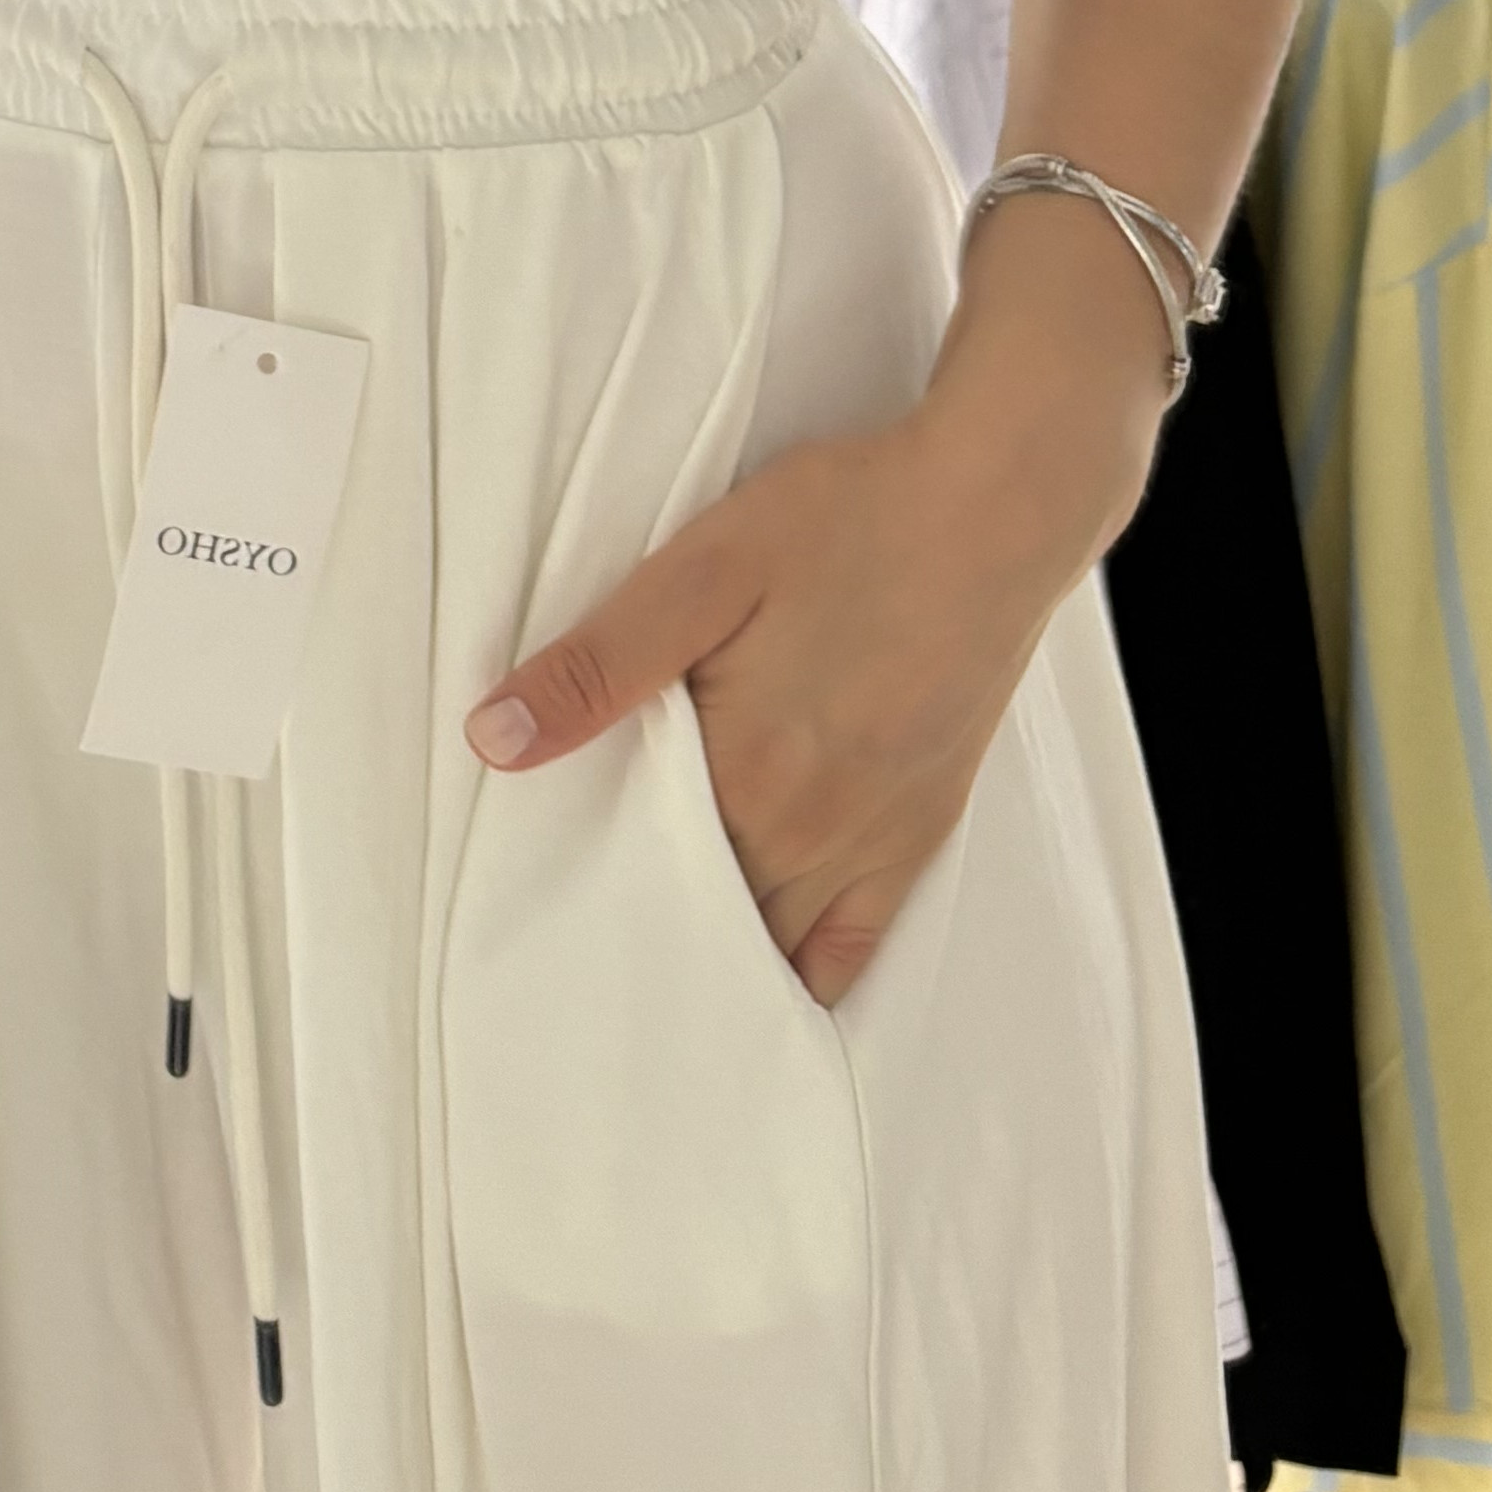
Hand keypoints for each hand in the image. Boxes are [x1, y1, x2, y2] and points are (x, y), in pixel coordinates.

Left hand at [463, 269, 1161, 1003]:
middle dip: (648, 932)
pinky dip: (814, 968)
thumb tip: (493, 741)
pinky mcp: (925, 822)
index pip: (644, 878)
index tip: (538, 916)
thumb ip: (600, 664)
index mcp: (748, 774)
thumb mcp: (703, 571)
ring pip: (780, 938)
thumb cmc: (847, 521)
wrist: (997, 507)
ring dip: (723, 954)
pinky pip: (863, 937)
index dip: (589, 897)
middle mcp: (814, 828)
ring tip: (657, 972)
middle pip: (712, 917)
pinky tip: (778, 984)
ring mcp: (877, 834)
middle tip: (582, 953)